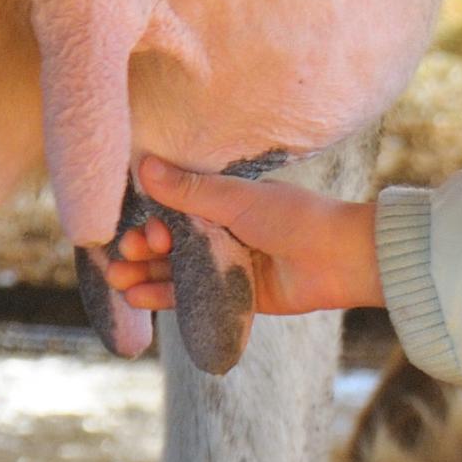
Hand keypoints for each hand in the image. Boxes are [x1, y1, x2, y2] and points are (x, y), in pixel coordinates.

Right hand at [94, 156, 385, 316]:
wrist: (342, 259)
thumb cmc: (295, 217)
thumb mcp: (237, 199)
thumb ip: (190, 190)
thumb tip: (144, 164)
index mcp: (225, 201)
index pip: (173, 208)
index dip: (150, 219)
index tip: (136, 228)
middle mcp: (224, 231)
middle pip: (170, 242)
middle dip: (142, 249)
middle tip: (121, 256)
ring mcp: (229, 264)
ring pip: (176, 270)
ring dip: (146, 274)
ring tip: (119, 280)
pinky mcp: (237, 296)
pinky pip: (194, 297)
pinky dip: (166, 297)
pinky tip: (140, 297)